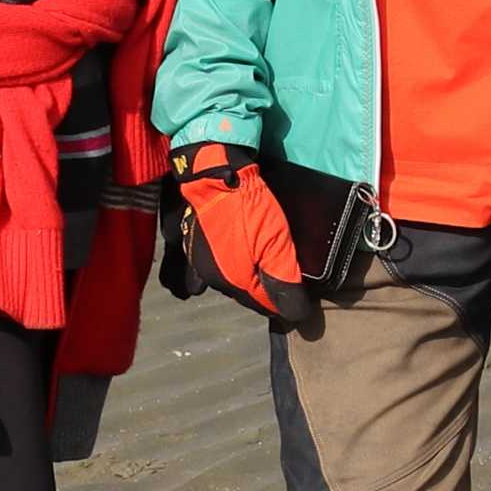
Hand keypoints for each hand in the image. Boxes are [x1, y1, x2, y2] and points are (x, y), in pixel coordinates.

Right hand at [171, 144, 307, 322]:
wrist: (217, 175)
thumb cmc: (250, 209)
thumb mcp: (277, 244)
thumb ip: (285, 283)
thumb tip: (295, 315)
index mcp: (236, 283)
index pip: (265, 306)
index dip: (283, 302)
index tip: (296, 294)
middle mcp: (214, 279)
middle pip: (245, 295)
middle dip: (262, 290)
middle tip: (280, 275)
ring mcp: (200, 263)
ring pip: (228, 282)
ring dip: (244, 280)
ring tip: (260, 268)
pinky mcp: (194, 245)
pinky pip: (207, 269)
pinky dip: (220, 271)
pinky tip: (228, 263)